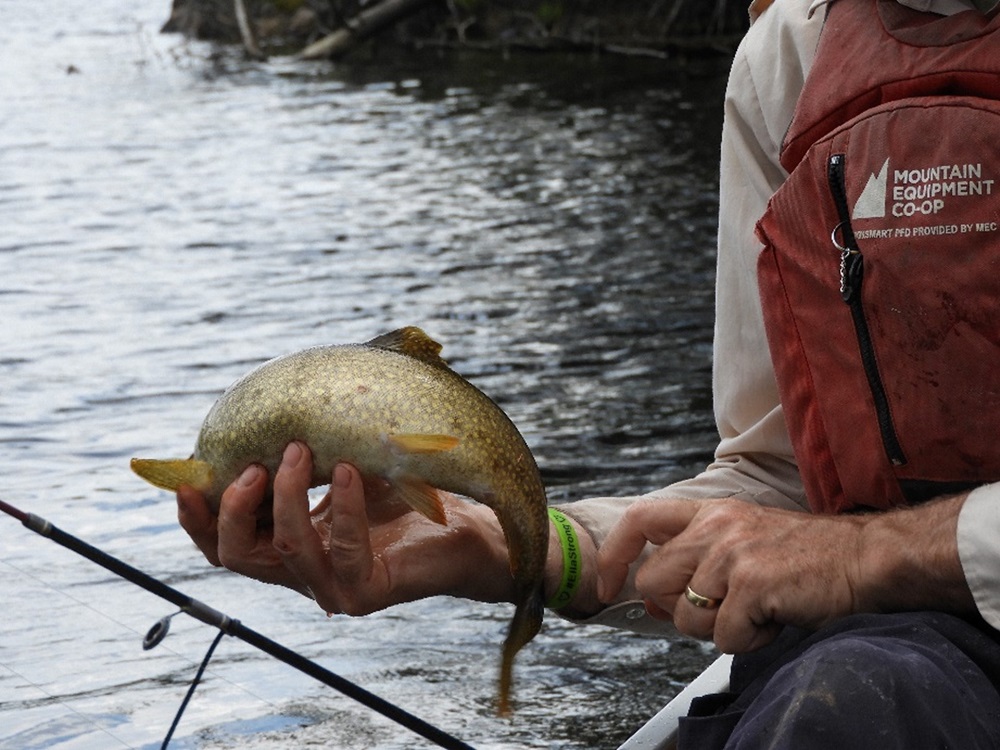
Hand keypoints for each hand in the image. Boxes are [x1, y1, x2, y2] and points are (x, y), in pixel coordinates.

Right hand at [177, 442, 515, 613]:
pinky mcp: (366, 592)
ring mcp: (332, 589)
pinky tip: (346, 471)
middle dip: (235, 507)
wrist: (465, 531)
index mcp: (289, 548)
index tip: (186, 480)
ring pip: (286, 549)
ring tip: (299, 452)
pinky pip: (341, 547)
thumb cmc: (406, 499)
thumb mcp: (345, 471)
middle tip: (254, 464)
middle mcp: (303, 574)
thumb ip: (309, 456)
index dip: (198, 519)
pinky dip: (341, 505)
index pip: (225, 545)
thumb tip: (274, 414)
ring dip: (286, 496)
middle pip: (237, 556)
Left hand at [596, 495, 971, 652]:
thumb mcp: (743, 540)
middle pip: (651, 582)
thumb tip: (650, 600)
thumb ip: (696, 560)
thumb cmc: (807, 556)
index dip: (614, 554)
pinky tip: (772, 620)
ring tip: (756, 611)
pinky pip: (723, 636)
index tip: (607, 583)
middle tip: (720, 610)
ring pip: (685, 617)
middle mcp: (715, 526)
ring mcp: (732, 553)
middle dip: (677, 609)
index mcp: (710, 512)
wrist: (865, 558)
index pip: (639, 519)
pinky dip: (747, 641)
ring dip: (718, 628)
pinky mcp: (752, 584)